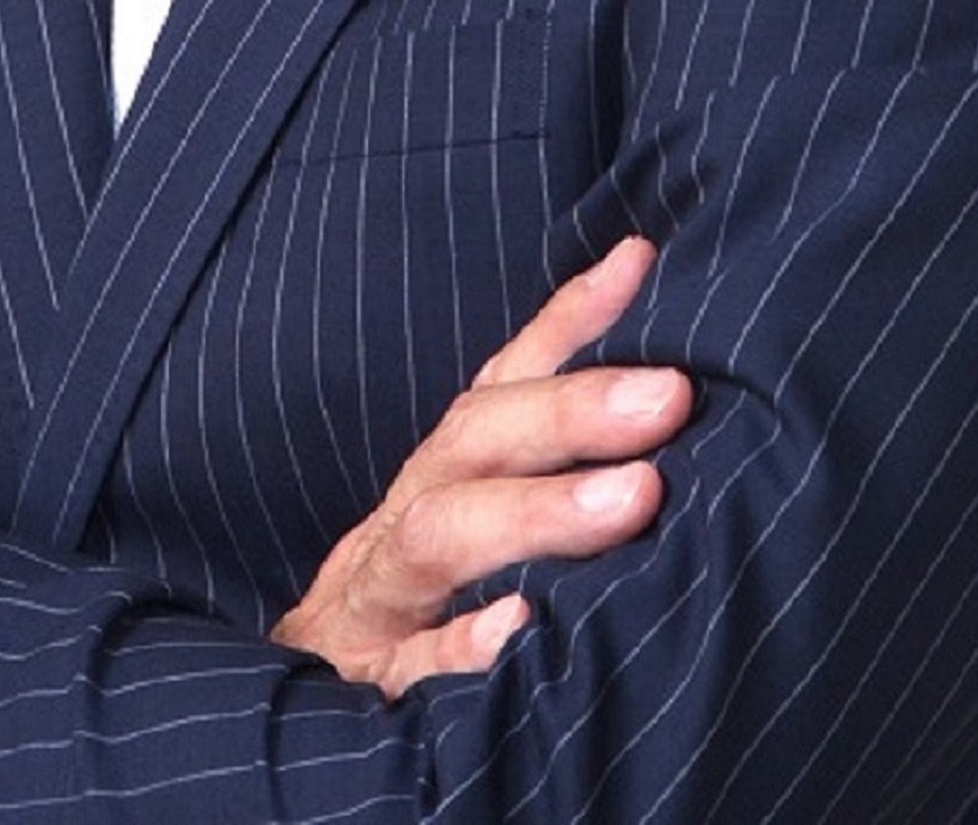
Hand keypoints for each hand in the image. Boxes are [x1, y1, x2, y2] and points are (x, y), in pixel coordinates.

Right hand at [271, 235, 687, 695]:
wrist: (308, 711)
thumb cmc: (418, 609)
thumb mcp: (474, 519)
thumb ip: (544, 450)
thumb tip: (643, 331)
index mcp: (439, 480)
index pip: (503, 385)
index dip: (569, 323)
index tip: (640, 265)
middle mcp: (403, 523)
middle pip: (474, 446)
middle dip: (571, 412)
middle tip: (669, 396)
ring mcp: (377, 602)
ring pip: (437, 538)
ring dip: (535, 513)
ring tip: (634, 498)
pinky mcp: (365, 688)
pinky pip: (410, 666)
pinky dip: (458, 646)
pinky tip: (519, 630)